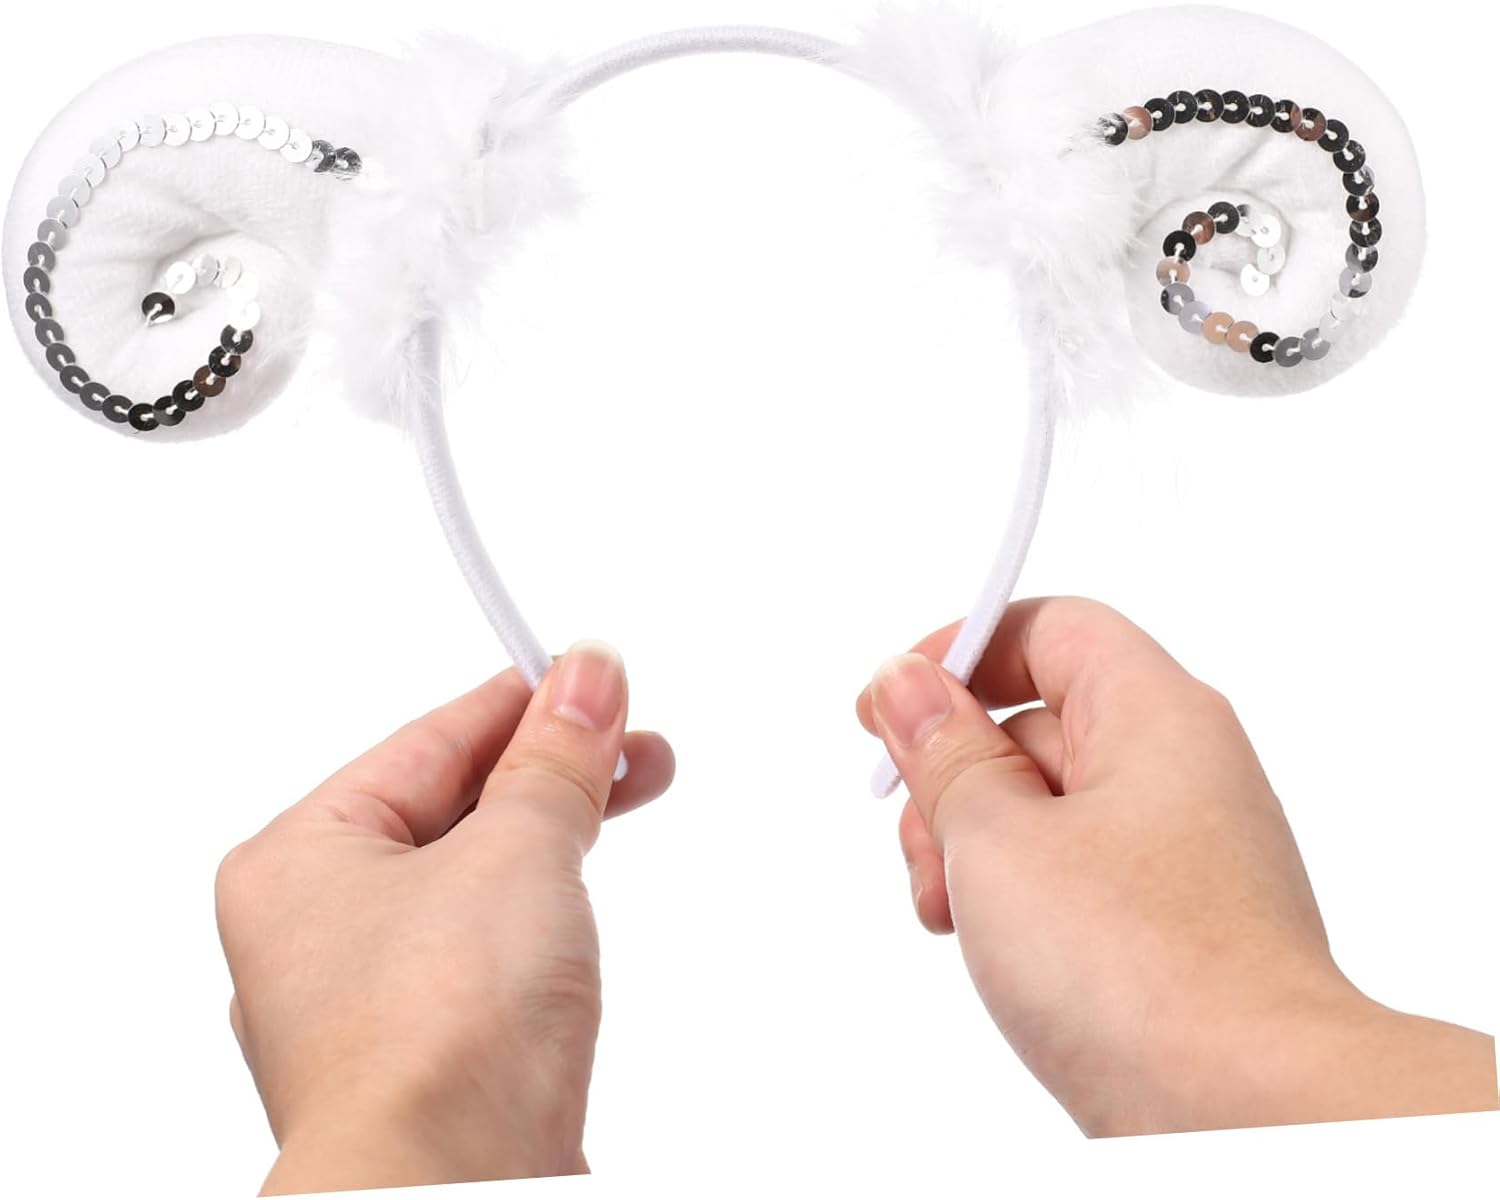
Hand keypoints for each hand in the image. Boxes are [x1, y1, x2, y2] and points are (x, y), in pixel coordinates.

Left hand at [215, 641, 673, 1193]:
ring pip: (469, 884)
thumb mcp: (517, 851)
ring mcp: (362, 1002)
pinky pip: (479, 953)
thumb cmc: (439, 1036)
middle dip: (549, 775)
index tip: (593, 677)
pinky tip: (577, 905)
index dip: (521, 702)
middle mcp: (312, 932)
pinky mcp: (419, 1058)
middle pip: (449, 811)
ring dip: (548, 839)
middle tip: (632, 744)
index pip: (427, 742)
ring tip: (624, 798)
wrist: (450, 1193)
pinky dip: (534, 916)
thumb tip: (585, 677)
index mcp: (297, 861)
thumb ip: (554, 759)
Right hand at [857, 597, 1496, 1135]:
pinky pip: (1076, 872)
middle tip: (922, 833)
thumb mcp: (997, 838)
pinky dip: (1018, 896)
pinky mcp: (1173, 919)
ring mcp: (1181, 849)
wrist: (1251, 1110)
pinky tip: (994, 947)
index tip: (892, 701)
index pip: (1050, 628)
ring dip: (975, 846)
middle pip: (1037, 721)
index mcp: (1155, 713)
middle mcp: (1181, 769)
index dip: (961, 653)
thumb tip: (908, 685)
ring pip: (1046, 807)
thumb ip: (944, 751)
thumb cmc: (1142, 969)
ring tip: (951, 911)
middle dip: (955, 774)